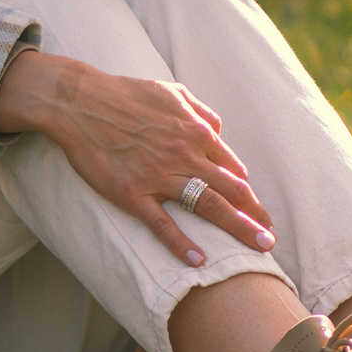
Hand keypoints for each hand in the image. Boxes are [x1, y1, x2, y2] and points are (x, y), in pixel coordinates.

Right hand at [0, 51, 274, 266]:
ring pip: (208, 205)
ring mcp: (158, 175)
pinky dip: (181, 243)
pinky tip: (199, 260)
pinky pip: (162, 223)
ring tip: (259, 250)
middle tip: (271, 239)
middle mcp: (184, 154)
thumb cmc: (125, 95)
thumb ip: (200, 111)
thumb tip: (219, 131)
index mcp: (195, 132)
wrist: (80, 102)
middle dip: (256, 216)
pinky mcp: (132, 192)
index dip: (248, 193)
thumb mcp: (170, 92)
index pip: (232, 169)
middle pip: (231, 190)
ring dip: (237, 228)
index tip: (257, 212)